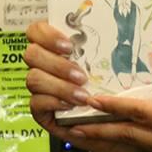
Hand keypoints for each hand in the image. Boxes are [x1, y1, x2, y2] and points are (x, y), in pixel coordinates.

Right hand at [24, 20, 134, 151]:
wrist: (114, 123)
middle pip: (32, 54)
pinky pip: (36, 102)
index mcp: (54, 47)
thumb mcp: (111, 64)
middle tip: (81, 76)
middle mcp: (43, 65)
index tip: (68, 46)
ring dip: (59, 86)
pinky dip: (54, 103)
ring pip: (34, 78)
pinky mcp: (40, 110)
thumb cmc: (112, 89)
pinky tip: (71, 106)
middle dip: (56, 64)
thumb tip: (120, 29)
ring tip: (82, 96)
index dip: (47, 35)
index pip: (36, 31)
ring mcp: (39, 88)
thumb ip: (105, 47)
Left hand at [68, 24, 151, 151]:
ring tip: (90, 129)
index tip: (89, 99)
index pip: (138, 113)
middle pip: (128, 135)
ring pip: (138, 145)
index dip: (112, 105)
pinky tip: (131, 136)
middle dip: (99, 128)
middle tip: (72, 120)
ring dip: (114, 137)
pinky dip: (135, 143)